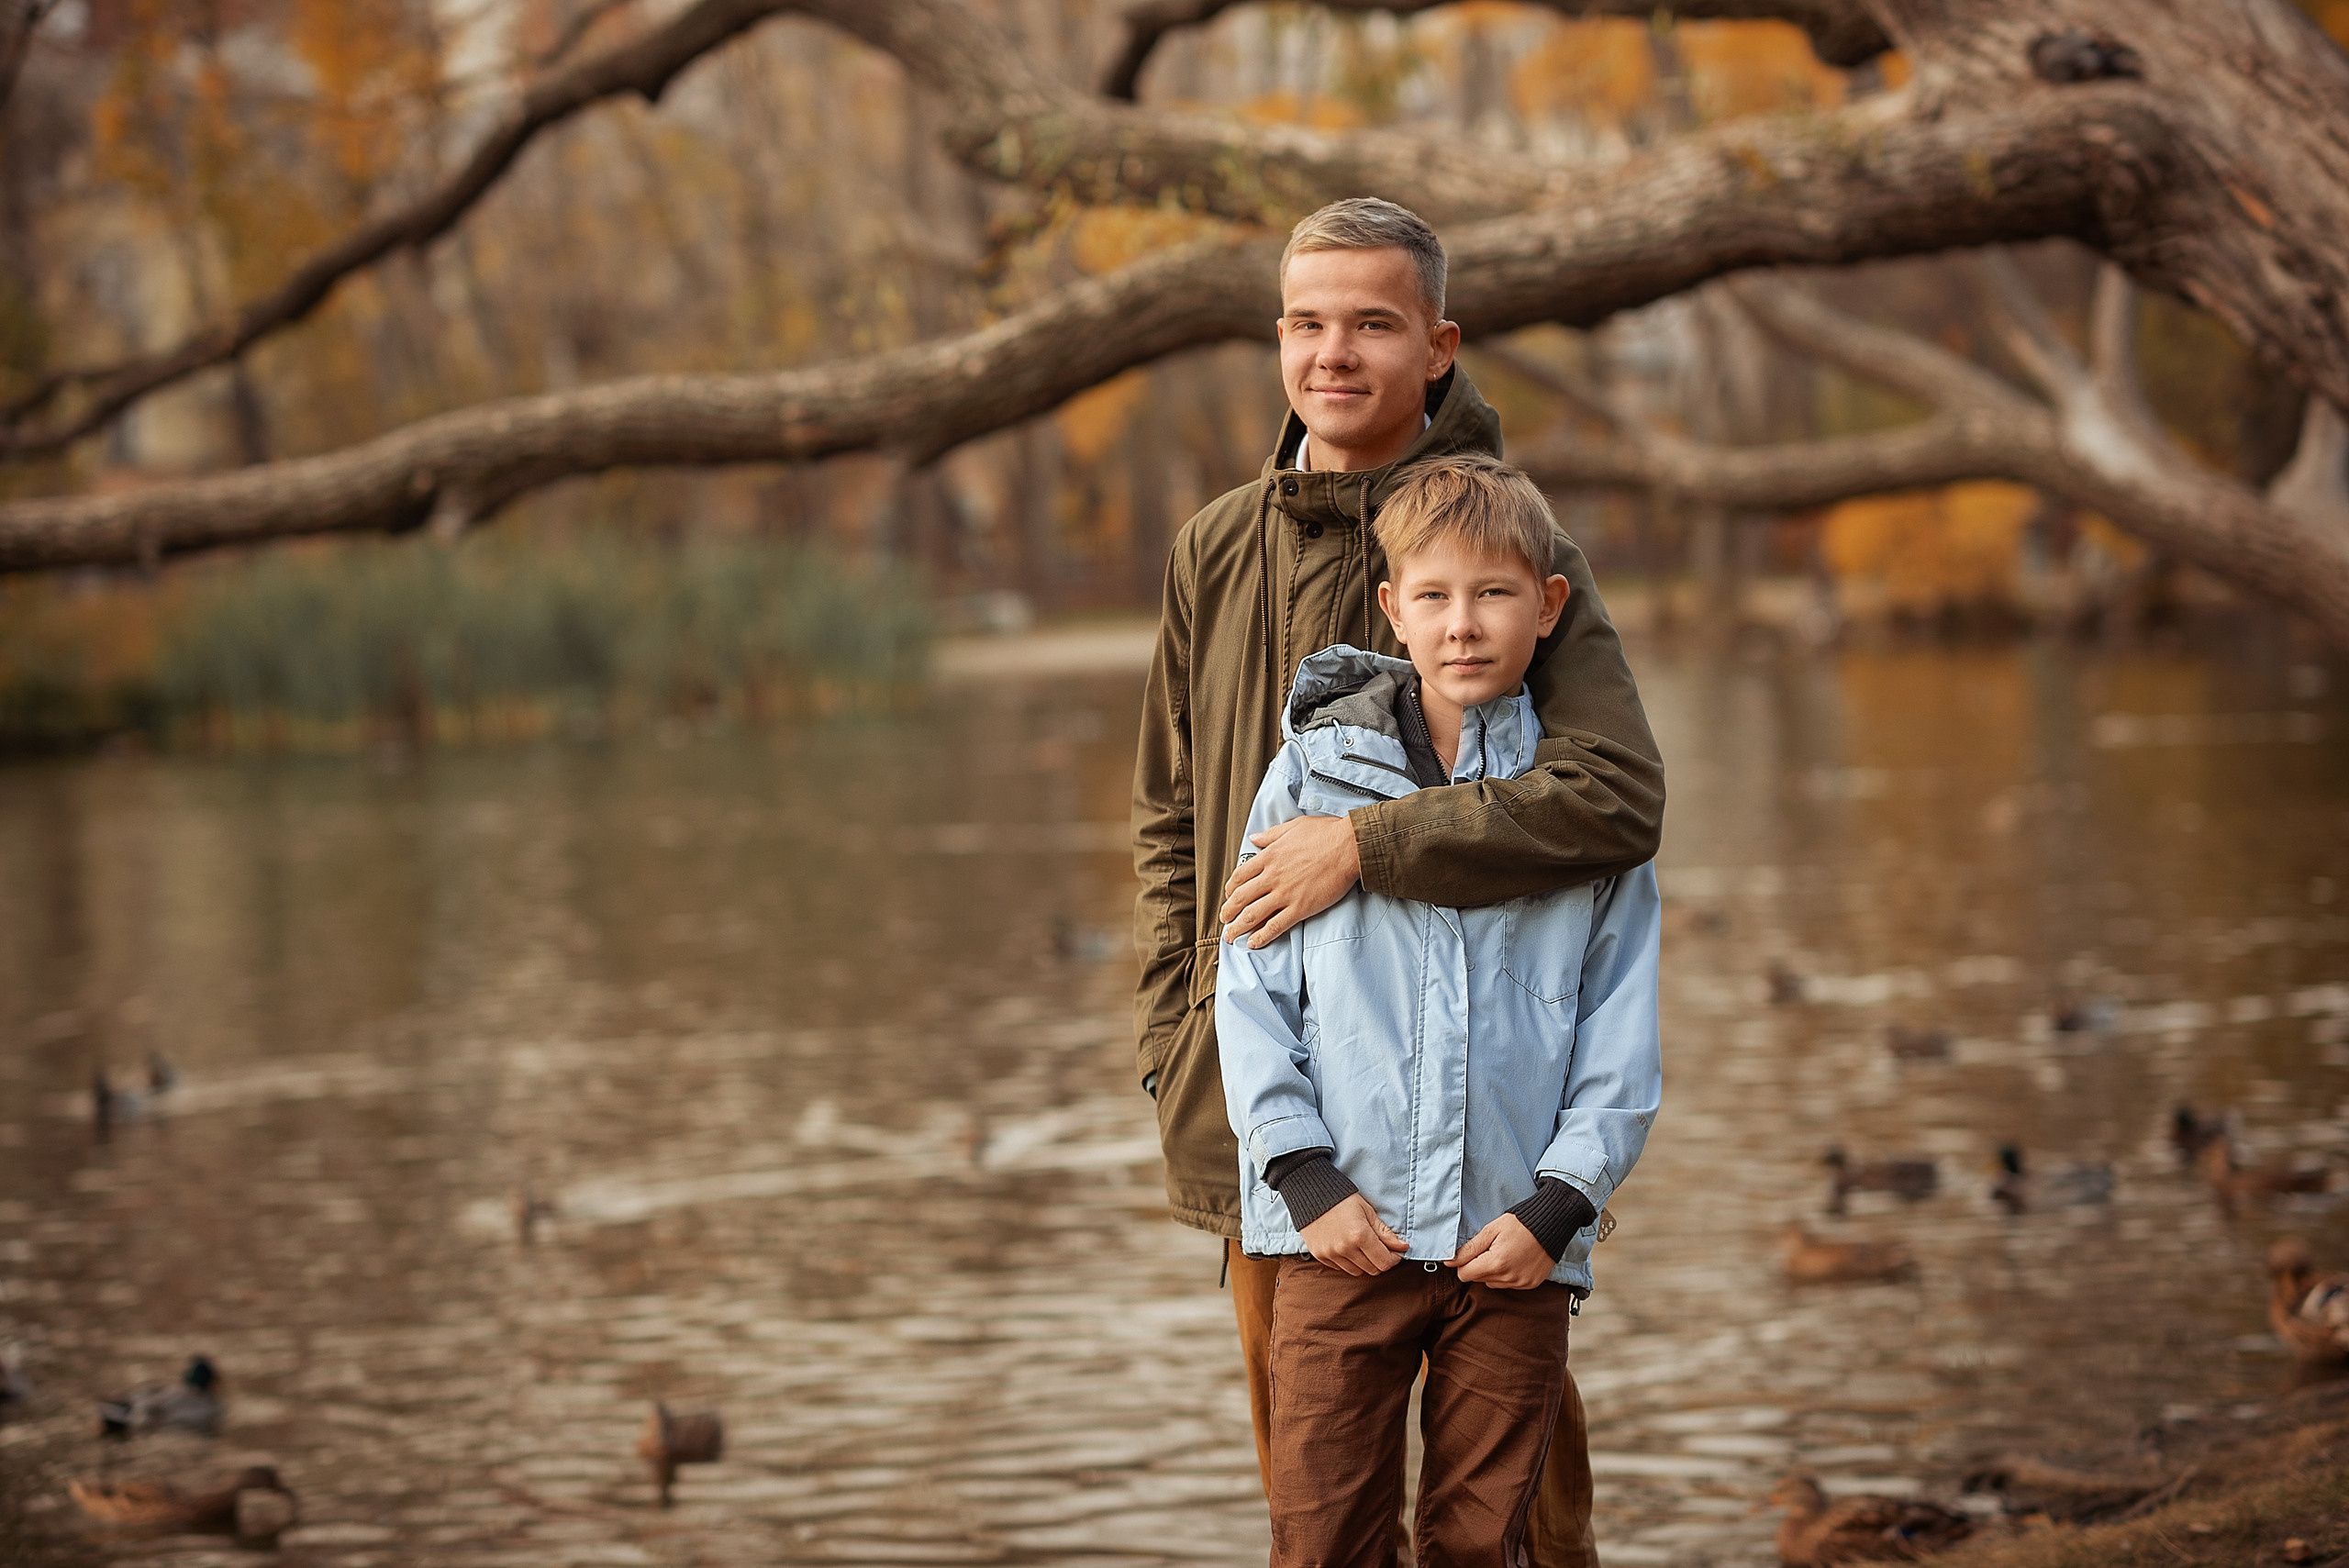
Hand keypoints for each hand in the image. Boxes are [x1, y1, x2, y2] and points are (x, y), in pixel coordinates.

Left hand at [1219, 814, 1361, 948]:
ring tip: (1231, 937)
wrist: (1349, 846)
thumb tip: (1254, 838)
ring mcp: (1285, 893)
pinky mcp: (1300, 907)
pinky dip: (1262, 936)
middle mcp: (1272, 876)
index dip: (1230, 889)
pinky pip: (1276, 925)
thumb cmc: (1325, 834)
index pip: (1240, 876)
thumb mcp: (1293, 827)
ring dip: (1238, 928)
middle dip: (1228, 912)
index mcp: (1269, 857)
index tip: (1229, 896)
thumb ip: (1271, 835)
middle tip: (1224, 920)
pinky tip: (1254, 943)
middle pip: (1241, 898)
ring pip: (1253, 914)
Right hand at [1299, 1194, 1407, 1275]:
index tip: (1394, 1252)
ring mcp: (1331, 1253)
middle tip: (1380, 1249)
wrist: (1311, 1196)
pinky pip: (1341, 1269)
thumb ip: (1384, 1232)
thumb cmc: (1342, 1200)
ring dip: (1364, 1264)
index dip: (1393, 1259)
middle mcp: (1345, 1248)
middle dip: (1380, 1261)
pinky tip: (1348, 1248)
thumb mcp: (1367, 1211)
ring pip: (1357, 1272)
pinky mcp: (1320, 1256)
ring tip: (1362, 1248)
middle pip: (1372, 1270)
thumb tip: (1403, 1246)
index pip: (1384, 1262)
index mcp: (1360, 1235)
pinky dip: (1348, 1262)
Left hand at [1448, 1214, 1552, 1289]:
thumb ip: (1469, 1249)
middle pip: (1478, 1280)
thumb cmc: (1520, 1224)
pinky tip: (1515, 1260)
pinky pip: (1509, 1285)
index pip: (1464, 1274)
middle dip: (1478, 1266)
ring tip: (1504, 1253)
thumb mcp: (1491, 1230)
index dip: (1464, 1263)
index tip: (1471, 1252)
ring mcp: (1521, 1283)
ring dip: (1493, 1272)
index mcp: (1496, 1263)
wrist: (1551, 1225)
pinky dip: (1507, 1275)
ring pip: (1492, 1283)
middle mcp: (1508, 1277)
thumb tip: (1449, 1261)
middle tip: (1490, 1249)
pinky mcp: (1530, 1284)